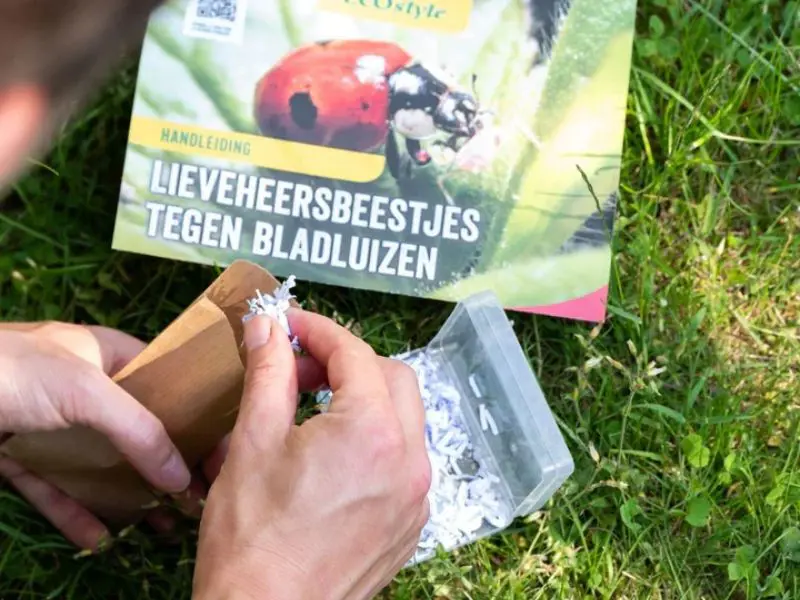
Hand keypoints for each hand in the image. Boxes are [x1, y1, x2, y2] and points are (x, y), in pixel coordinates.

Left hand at [0, 321, 191, 549]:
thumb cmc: (16, 371)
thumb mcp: (88, 392)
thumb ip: (139, 431)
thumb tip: (182, 476)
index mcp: (106, 354)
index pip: (162, 380)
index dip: (191, 412)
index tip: (216, 448)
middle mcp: (82, 387)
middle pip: (132, 429)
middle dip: (162, 464)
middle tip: (192, 497)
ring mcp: (49, 423)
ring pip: (97, 462)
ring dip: (125, 494)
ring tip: (160, 525)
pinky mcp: (19, 455)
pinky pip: (55, 486)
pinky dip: (77, 511)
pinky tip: (101, 538)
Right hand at [193, 309, 431, 599]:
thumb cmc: (252, 536)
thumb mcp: (253, 441)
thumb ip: (268, 372)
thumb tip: (268, 327)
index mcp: (372, 432)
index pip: (355, 354)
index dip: (318, 331)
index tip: (288, 325)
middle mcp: (409, 461)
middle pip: (393, 379)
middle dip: (348, 363)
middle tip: (300, 369)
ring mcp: (416, 497)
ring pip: (404, 420)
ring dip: (365, 400)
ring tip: (314, 411)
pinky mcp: (411, 524)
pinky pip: (405, 461)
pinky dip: (376, 441)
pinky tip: (334, 455)